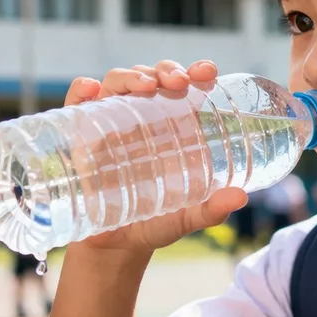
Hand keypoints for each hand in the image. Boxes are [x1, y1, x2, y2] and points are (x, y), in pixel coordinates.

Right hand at [62, 59, 246, 254]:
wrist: (116, 246)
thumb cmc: (155, 223)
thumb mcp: (187, 217)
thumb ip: (212, 210)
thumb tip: (240, 198)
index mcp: (171, 128)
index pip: (183, 88)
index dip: (195, 72)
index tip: (208, 72)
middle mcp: (140, 118)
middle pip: (153, 78)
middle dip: (166, 71)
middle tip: (180, 82)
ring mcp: (109, 124)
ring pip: (118, 83)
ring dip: (132, 75)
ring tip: (146, 86)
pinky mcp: (80, 136)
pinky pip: (76, 103)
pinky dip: (81, 89)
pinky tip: (91, 90)